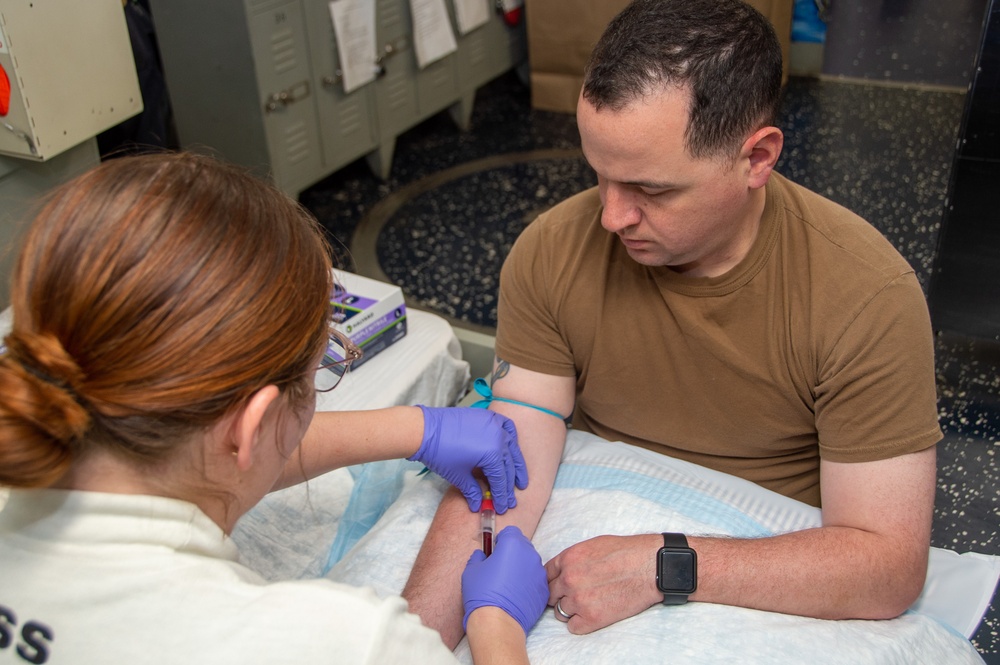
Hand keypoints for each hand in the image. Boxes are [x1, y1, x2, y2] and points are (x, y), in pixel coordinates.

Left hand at [409, 406, 526, 512]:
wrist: (425, 430)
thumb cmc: (441, 454)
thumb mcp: (459, 476)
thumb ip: (473, 491)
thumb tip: (478, 505)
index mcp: (493, 453)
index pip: (501, 479)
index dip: (502, 496)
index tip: (503, 507)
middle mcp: (498, 437)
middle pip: (508, 465)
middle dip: (509, 485)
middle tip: (511, 499)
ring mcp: (494, 424)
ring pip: (511, 447)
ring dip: (516, 464)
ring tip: (520, 480)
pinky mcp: (488, 416)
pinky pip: (506, 426)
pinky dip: (511, 437)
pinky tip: (512, 447)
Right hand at [462, 526, 547, 633]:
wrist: (497, 623)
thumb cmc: (482, 593)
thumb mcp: (471, 569)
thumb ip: (478, 556)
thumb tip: (482, 555)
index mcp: (513, 545)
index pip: (511, 532)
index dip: (501, 540)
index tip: (495, 551)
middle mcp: (530, 555)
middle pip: (522, 546)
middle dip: (512, 553)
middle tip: (499, 568)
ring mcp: (539, 574)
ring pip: (530, 564)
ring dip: (521, 568)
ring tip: (507, 584)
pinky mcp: (544, 591)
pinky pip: (535, 581)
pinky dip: (527, 584)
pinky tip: (515, 596)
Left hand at [545, 534, 663, 632]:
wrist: (651, 566)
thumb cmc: (626, 552)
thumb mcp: (592, 545)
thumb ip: (572, 559)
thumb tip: (561, 570)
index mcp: (568, 559)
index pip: (545, 575)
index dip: (553, 581)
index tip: (561, 585)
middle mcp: (569, 579)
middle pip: (550, 595)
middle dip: (560, 596)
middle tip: (576, 595)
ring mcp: (579, 599)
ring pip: (560, 613)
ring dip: (571, 610)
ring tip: (590, 603)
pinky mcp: (592, 618)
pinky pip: (573, 627)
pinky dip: (581, 623)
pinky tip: (594, 614)